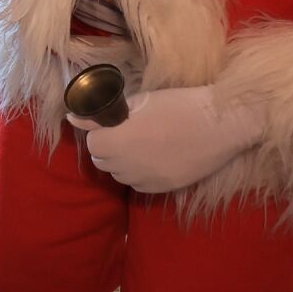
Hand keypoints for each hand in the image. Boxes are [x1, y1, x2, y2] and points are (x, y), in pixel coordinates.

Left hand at [73, 85, 263, 193]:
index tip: (116, 123)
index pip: (91, 143)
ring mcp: (144, 181)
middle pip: (102, 161)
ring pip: (120, 174)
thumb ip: (100, 113)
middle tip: (131, 132)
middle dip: (110, 147)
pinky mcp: (162, 189)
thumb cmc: (179, 105)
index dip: (102, 131)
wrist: (220, 124)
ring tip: (147, 144)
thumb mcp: (137, 102)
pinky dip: (142, 172)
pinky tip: (159, 157)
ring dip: (125, 161)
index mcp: (115, 141)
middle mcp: (125, 166)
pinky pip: (140, 184)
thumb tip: (72, 117)